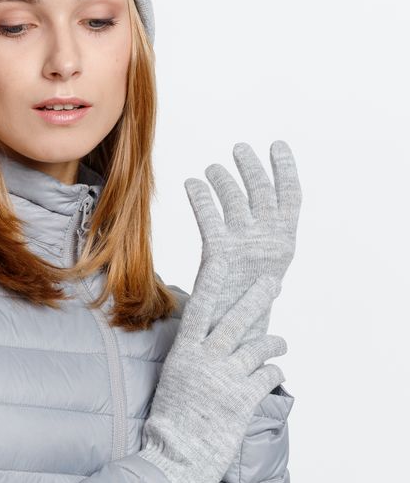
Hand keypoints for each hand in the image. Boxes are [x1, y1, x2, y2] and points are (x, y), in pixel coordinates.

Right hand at [138, 257, 285, 482]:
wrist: (175, 458)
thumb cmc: (170, 425)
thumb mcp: (173, 383)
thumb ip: (190, 362)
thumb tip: (205, 346)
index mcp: (184, 354)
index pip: (199, 310)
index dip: (212, 283)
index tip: (221, 259)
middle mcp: (205, 361)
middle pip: (236, 321)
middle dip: (257, 298)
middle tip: (273, 283)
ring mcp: (225, 379)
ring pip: (258, 347)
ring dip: (274, 343)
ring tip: (281, 343)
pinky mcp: (243, 399)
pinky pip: (267, 376)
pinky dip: (274, 373)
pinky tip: (275, 373)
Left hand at [183, 139, 301, 340]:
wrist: (231, 337)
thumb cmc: (244, 304)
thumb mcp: (261, 270)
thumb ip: (261, 241)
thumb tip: (255, 212)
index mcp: (284, 244)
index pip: (291, 197)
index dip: (285, 168)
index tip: (278, 145)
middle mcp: (269, 241)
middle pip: (262, 191)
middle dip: (251, 166)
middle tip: (239, 148)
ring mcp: (245, 246)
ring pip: (234, 199)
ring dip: (222, 179)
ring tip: (211, 171)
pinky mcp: (220, 253)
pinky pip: (209, 215)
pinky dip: (200, 196)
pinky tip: (191, 184)